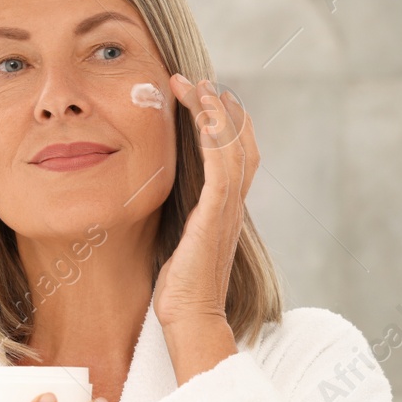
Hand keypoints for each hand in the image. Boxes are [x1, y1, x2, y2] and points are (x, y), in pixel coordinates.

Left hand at [153, 74, 254, 382]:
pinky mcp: (216, 217)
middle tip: (199, 81)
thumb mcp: (177, 244)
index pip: (235, 157)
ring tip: (197, 85)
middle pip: (241, 144)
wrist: (190, 320)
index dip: (224, 125)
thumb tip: (160, 204)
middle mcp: (232, 207)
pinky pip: (222, 168)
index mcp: (224, 211)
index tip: (202, 99)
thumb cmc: (179, 292)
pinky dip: (215, 138)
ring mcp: (227, 211)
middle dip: (221, 108)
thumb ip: (178, 219)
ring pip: (233, 148)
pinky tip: (202, 116)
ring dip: (216, 112)